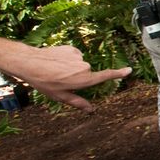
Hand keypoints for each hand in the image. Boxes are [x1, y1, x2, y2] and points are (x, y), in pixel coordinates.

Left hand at [3, 44, 131, 110]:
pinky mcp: (72, 48)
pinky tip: (55, 61)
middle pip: (87, 73)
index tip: (129, 70)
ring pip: (79, 64)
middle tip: (60, 79)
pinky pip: (73, 55)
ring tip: (55, 70)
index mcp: (84, 80)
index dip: (118, 73)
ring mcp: (78, 57)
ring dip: (70, 67)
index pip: (105, 76)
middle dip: (77, 76)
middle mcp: (84, 67)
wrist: (30, 62)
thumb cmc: (44, 81)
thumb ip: (78, 102)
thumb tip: (91, 110)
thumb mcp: (60, 96)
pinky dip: (66, 58)